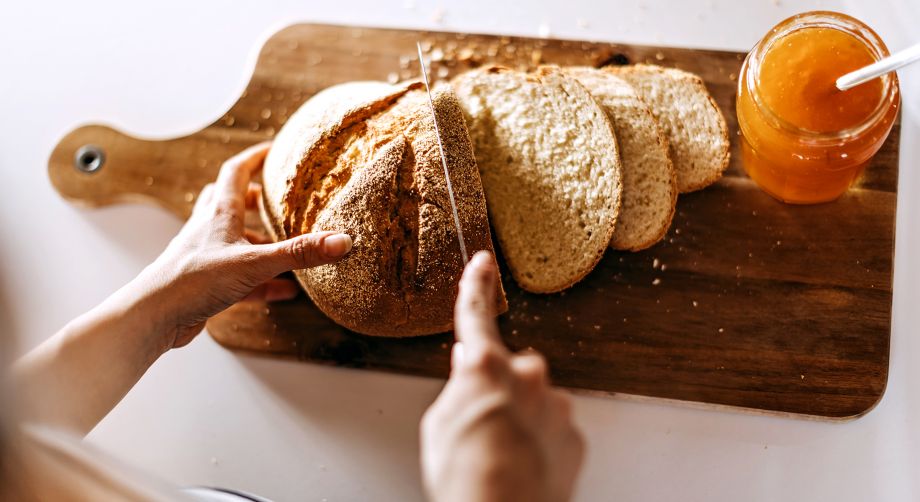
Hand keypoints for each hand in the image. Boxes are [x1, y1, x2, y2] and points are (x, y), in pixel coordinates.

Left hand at [134, 142, 352, 349]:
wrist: (154, 315)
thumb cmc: (193, 281)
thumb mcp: (255, 263)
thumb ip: (299, 253)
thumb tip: (341, 241)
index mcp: (219, 214)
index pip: (237, 171)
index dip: (256, 158)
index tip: (274, 150)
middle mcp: (210, 230)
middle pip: (232, 202)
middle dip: (256, 198)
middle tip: (279, 200)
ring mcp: (207, 257)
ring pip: (235, 240)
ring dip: (260, 241)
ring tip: (289, 249)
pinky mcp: (206, 284)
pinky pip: (240, 276)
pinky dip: (263, 281)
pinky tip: (284, 292)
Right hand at [420, 252, 584, 501]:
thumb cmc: (465, 476)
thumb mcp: (440, 425)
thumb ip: (458, 388)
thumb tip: (467, 369)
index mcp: (485, 365)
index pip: (475, 313)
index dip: (475, 285)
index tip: (482, 263)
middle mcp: (527, 375)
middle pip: (509, 369)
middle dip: (497, 388)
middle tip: (480, 425)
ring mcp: (554, 405)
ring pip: (534, 402)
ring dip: (519, 420)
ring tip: (498, 456)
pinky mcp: (573, 435)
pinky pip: (552, 430)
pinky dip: (538, 443)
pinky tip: (521, 465)